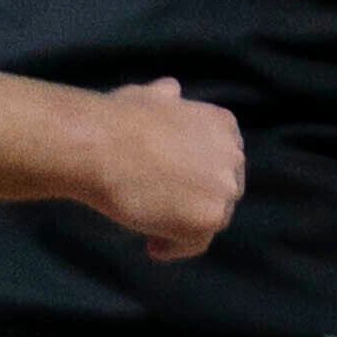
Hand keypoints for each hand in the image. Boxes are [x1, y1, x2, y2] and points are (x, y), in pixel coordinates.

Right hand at [77, 76, 242, 262]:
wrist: (103, 146)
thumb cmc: (119, 119)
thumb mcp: (149, 96)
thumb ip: (167, 98)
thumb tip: (170, 89)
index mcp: (223, 125)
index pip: (221, 159)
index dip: (198, 173)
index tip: (173, 179)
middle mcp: (233, 157)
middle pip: (222, 189)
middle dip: (196, 198)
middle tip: (163, 205)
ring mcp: (225, 190)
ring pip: (212, 218)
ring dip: (185, 224)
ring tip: (153, 226)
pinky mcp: (208, 220)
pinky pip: (196, 244)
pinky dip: (174, 247)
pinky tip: (152, 245)